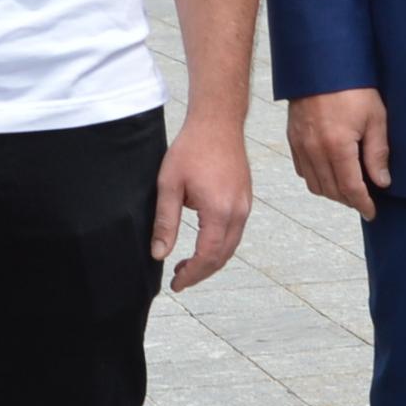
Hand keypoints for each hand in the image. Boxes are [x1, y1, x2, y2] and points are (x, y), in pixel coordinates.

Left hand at [154, 110, 254, 292]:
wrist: (218, 122)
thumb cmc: (192, 148)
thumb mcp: (169, 185)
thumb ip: (166, 222)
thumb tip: (160, 253)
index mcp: (219, 211)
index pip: (207, 256)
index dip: (191, 275)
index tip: (176, 284)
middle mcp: (238, 212)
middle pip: (222, 256)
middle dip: (201, 272)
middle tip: (179, 279)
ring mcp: (245, 206)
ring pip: (231, 246)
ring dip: (210, 260)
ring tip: (187, 264)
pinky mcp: (245, 199)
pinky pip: (235, 232)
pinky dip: (219, 245)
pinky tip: (202, 242)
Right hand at [287, 89, 392, 220]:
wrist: (320, 62)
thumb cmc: (352, 85)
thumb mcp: (375, 117)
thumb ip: (377, 153)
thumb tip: (382, 182)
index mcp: (337, 146)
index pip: (350, 189)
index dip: (362, 204)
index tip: (371, 213)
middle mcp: (315, 150)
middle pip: (331, 191)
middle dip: (349, 200)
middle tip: (364, 201)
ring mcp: (300, 145)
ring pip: (315, 185)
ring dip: (332, 192)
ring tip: (349, 188)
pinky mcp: (292, 138)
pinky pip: (302, 170)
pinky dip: (316, 179)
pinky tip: (330, 173)